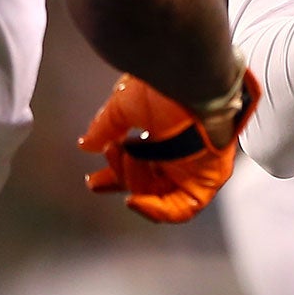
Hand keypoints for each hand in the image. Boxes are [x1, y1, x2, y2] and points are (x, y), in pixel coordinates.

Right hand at [78, 69, 260, 223]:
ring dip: (132, 180)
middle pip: (146, 180)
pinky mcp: (206, 179)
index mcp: (161, 131)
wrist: (196, 85)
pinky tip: (133, 200)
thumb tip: (87, 144)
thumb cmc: (166, 87)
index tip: (93, 179)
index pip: (136, 160)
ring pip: (156, 191)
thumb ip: (106, 127)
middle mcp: (179, 150)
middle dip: (119, 180)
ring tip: (126, 155)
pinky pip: (182, 208)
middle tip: (96, 181)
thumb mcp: (124, 104)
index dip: (114, 171)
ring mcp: (193, 165)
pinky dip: (156, 210)